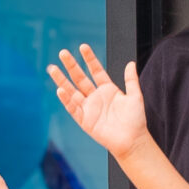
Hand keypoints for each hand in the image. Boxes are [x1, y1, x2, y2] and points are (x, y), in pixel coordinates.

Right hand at [49, 44, 149, 159]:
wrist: (132, 141)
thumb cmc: (136, 121)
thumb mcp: (135, 97)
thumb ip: (131, 80)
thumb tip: (131, 63)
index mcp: (108, 90)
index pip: (96, 71)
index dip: (90, 59)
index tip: (83, 47)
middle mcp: (96, 97)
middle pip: (80, 78)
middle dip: (71, 66)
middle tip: (63, 53)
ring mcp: (89, 108)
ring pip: (72, 91)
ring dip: (62, 80)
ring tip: (52, 68)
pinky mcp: (84, 120)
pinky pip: (72, 108)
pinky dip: (66, 99)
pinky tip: (60, 89)